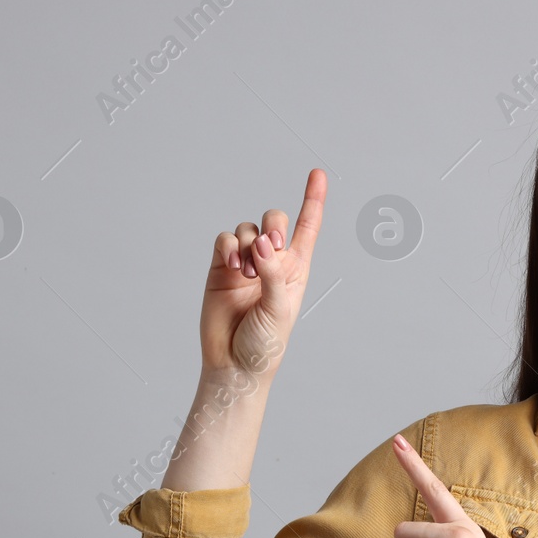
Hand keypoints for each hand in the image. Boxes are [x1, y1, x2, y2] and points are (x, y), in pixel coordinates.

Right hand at [198, 169, 325, 380]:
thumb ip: (273, 272)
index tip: (317, 173)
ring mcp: (245, 264)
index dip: (313, 199)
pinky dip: (228, 247)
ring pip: (247, 228)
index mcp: (296, 269)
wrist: (234, 365)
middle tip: (269, 249)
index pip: (307, 226)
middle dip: (273, 225)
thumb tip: (261, 241)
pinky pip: (224, 241)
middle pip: (275, 220)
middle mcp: (271, 262)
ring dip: (248, 243)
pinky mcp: (220, 269)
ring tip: (247, 272)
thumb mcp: (279, 308)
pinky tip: (232, 267)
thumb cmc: (265, 343)